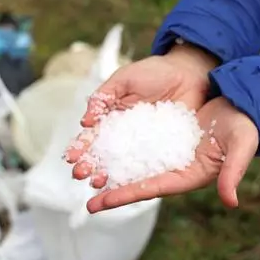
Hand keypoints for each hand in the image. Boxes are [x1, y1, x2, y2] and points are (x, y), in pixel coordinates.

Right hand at [65, 42, 218, 176]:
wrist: (188, 74)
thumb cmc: (155, 72)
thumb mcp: (124, 80)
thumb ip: (103, 97)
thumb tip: (85, 121)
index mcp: (111, 119)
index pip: (92, 137)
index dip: (80, 147)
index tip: (70, 157)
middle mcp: (125, 136)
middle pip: (103, 155)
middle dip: (89, 166)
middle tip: (80, 175)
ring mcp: (143, 146)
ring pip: (121, 165)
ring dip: (107, 176)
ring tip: (96, 184)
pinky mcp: (163, 152)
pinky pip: (147, 166)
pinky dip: (135, 178)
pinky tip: (124, 186)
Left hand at [79, 96, 259, 212]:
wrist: (242, 104)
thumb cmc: (244, 126)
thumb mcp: (240, 146)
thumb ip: (233, 173)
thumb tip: (231, 202)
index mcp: (190, 175)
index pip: (153, 188)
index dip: (127, 195)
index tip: (102, 203)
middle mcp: (175, 168)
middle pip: (139, 182)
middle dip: (114, 192)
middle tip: (88, 203)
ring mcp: (168, 153)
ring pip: (135, 164)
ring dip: (113, 171)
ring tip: (88, 177)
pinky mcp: (165, 137)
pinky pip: (138, 145)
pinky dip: (121, 148)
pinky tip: (103, 149)